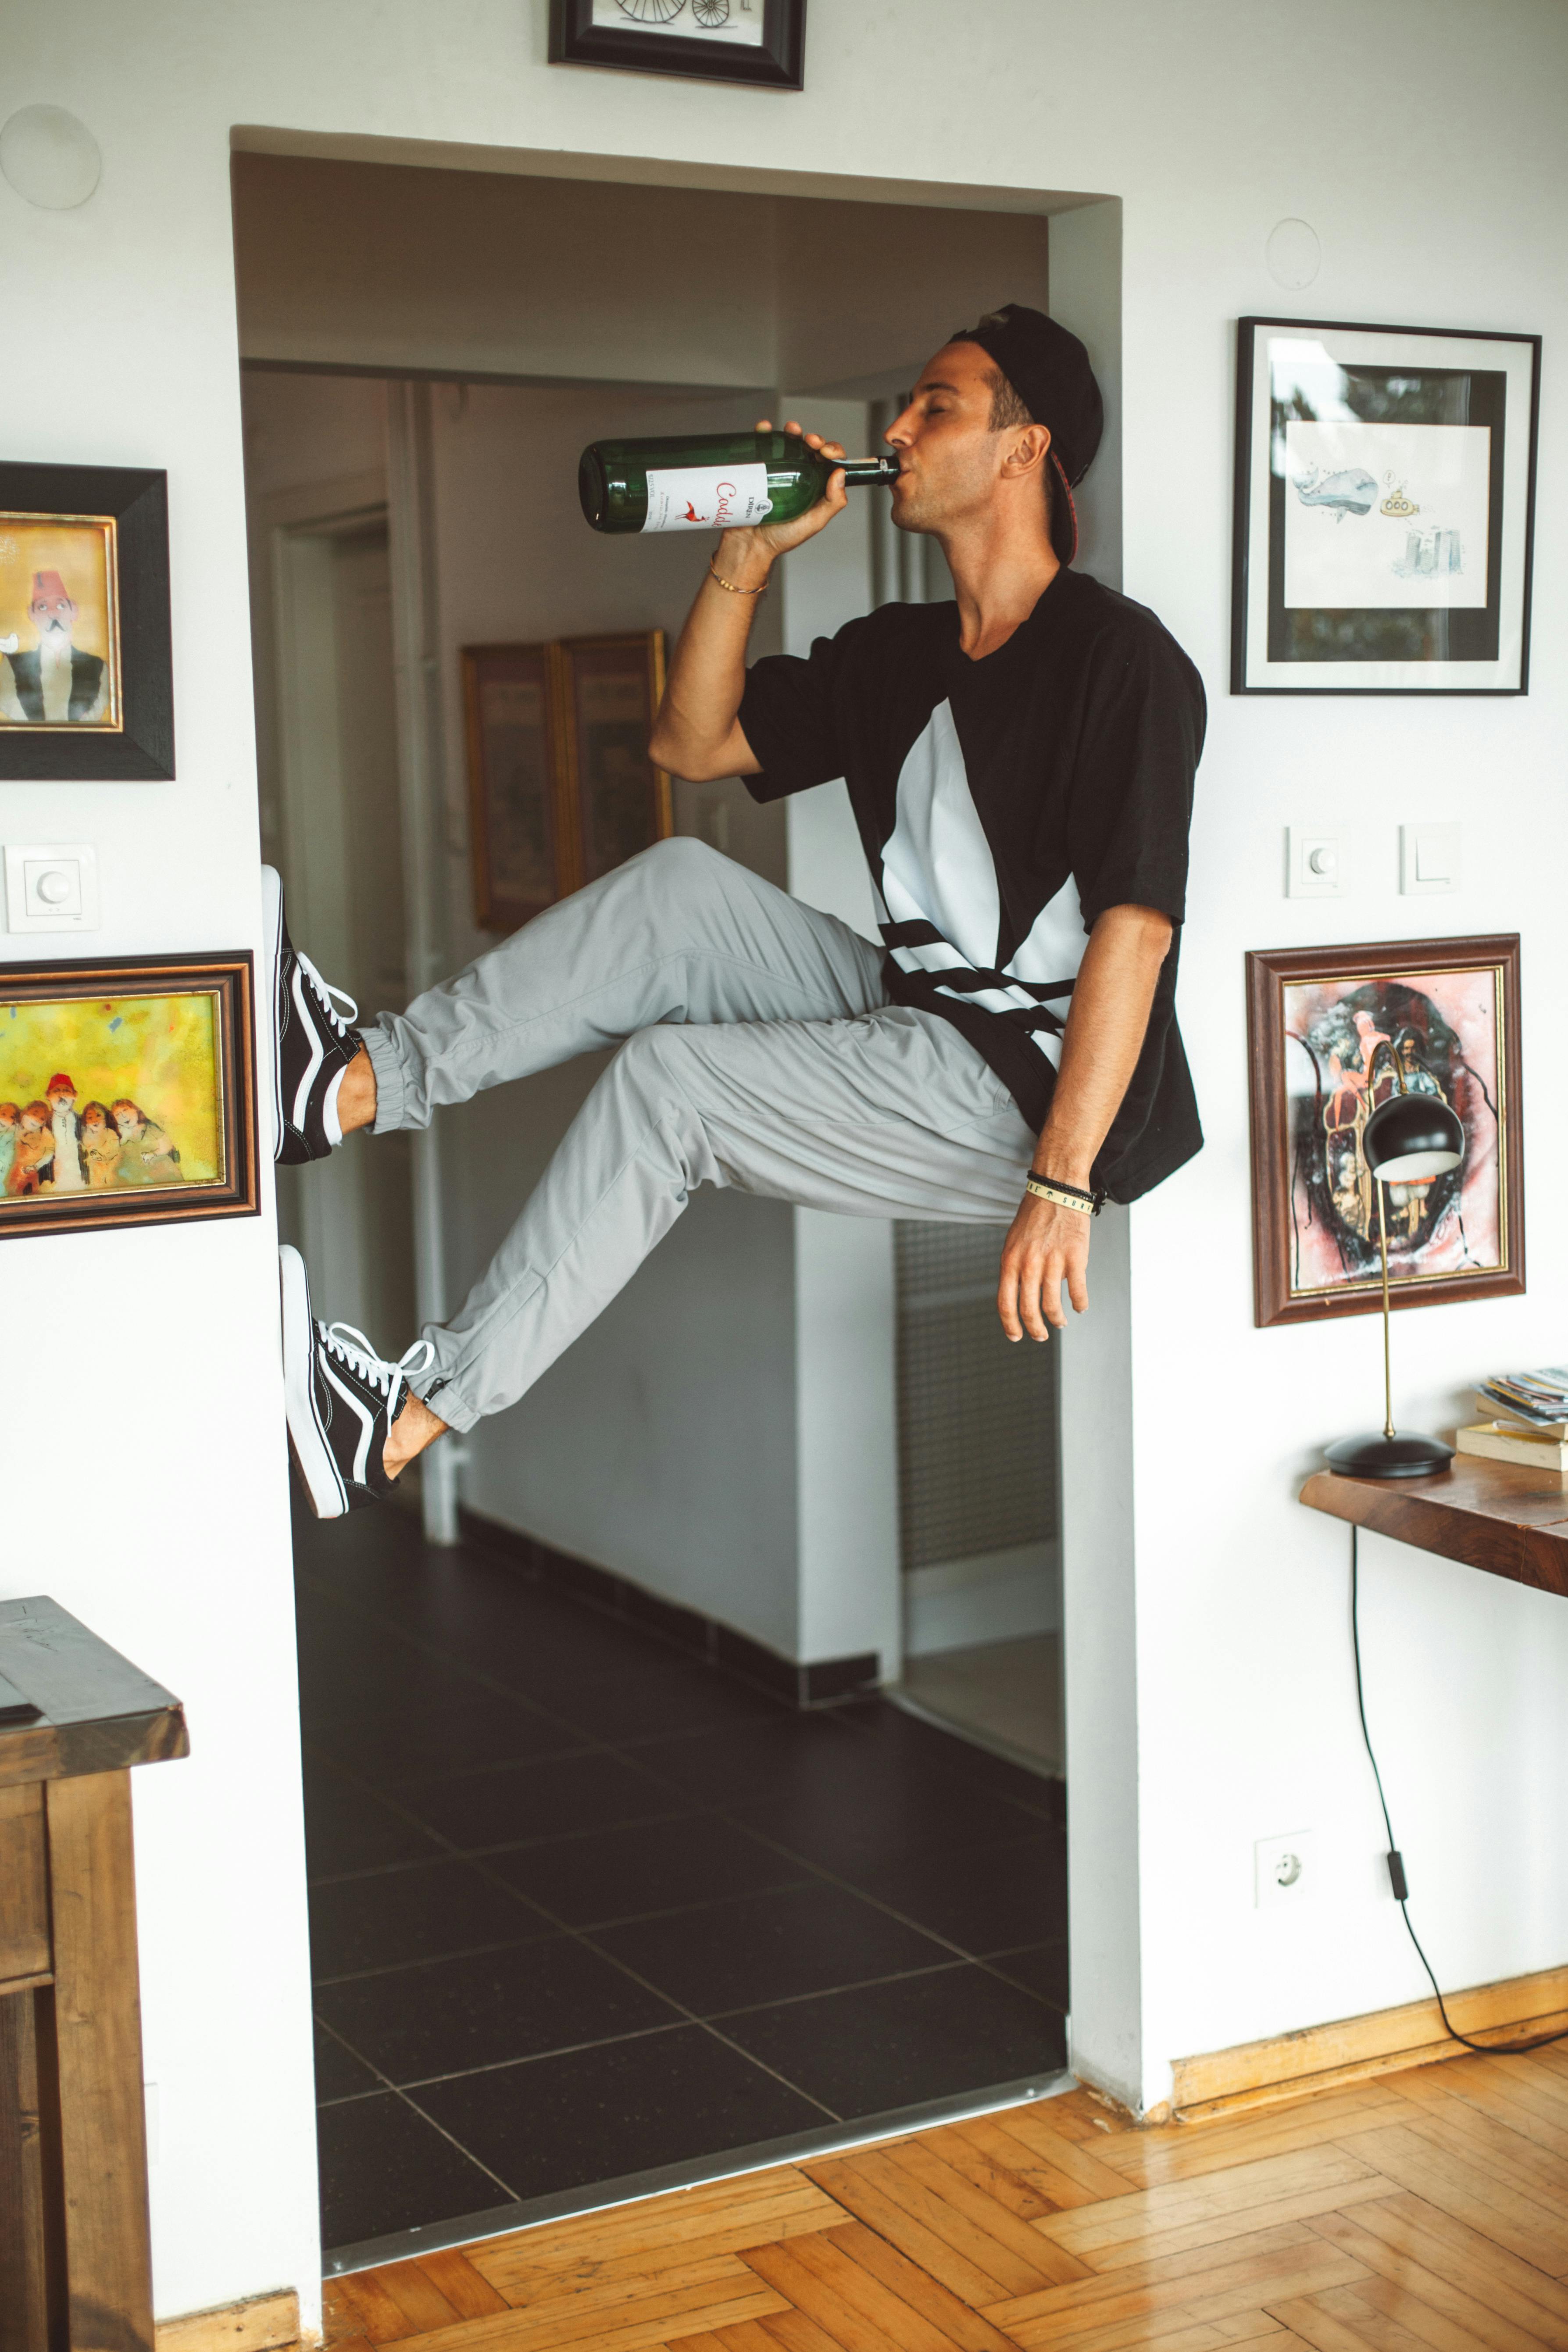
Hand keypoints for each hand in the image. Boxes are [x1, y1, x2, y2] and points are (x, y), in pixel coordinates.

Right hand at [718, 419, 848, 572]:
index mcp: (816, 486)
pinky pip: (762, 446)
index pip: (830, 463)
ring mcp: (778, 470)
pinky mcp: (758, 467)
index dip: (832, 451)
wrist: (748, 544)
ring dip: (793, 431)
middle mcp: (799, 475)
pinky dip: (764, 433)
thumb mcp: (813, 523)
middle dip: (814, 439)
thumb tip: (840, 473)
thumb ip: (832, 503)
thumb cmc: (780, 538)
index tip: (826, 452)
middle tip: (811, 442)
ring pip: (789, 443)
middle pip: (811, 449)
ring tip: (792, 430)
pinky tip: (765, 428)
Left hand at [997, 1192, 1090, 1341]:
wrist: (1056, 1190)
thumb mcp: (1013, 1242)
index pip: (1005, 1303)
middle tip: (1041, 1336)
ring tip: (1061, 1322)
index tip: (1015, 1336)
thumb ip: (1015, 1268)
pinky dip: (1080, 1304)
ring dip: (1058, 1319)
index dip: (1010, 1325)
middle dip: (1035, 1329)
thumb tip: (1020, 1294)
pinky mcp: (1076, 1258)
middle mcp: (1029, 1264)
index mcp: (1010, 1261)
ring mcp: (1053, 1262)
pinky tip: (1080, 1307)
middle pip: (1029, 1310)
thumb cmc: (1034, 1216)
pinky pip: (1078, 1291)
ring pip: (1053, 1305)